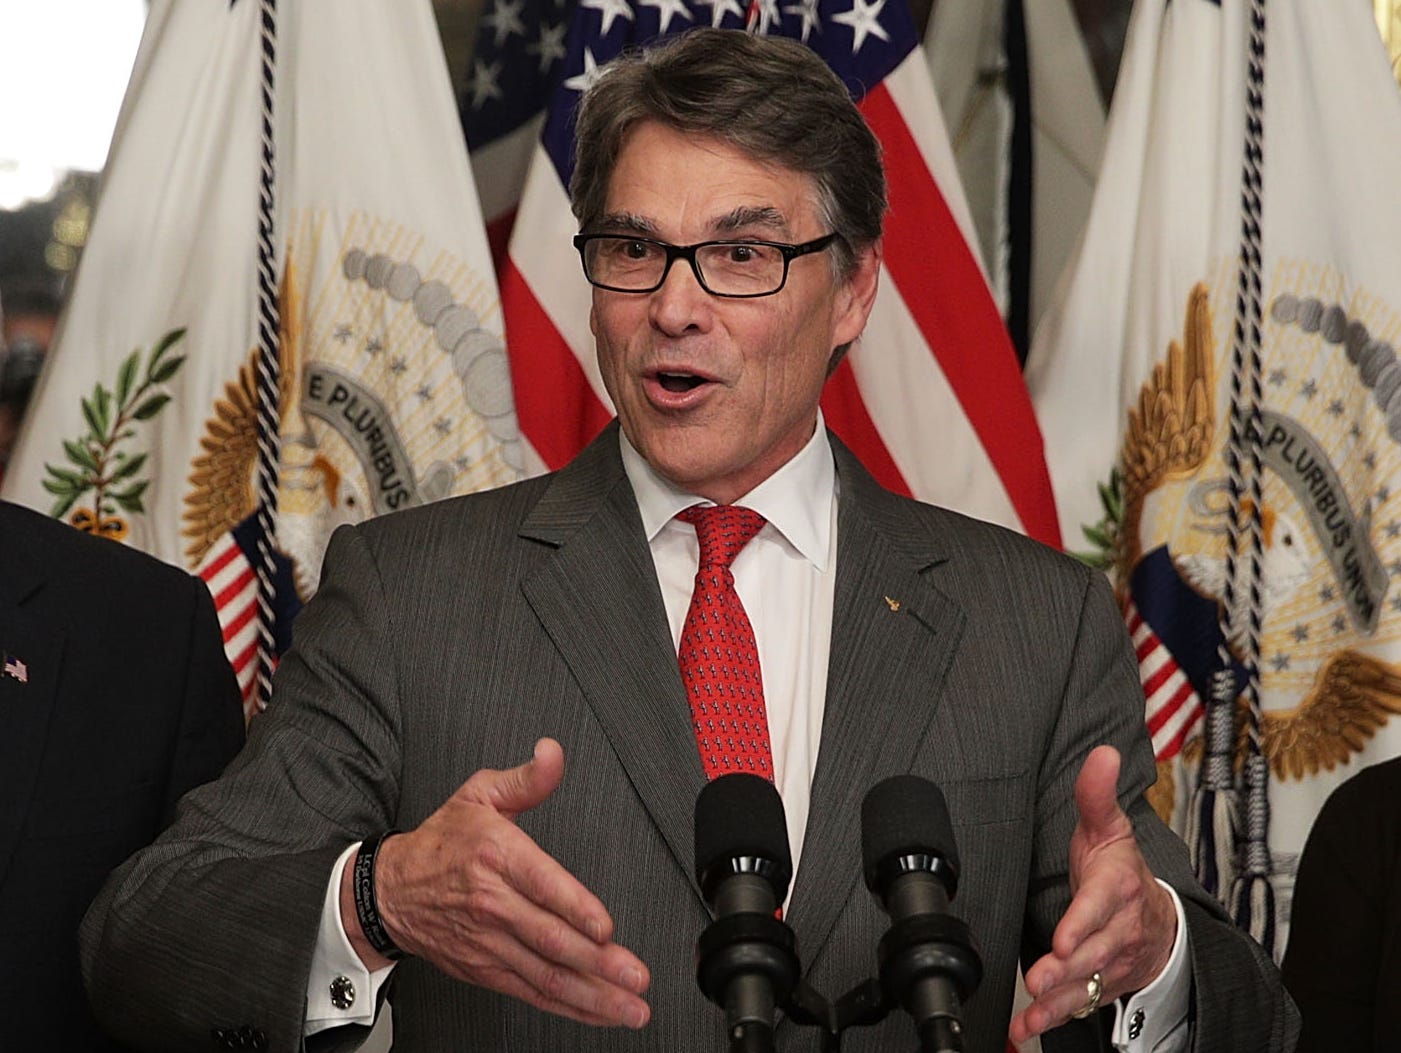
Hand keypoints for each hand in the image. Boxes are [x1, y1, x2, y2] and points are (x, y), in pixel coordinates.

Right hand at [341, 737, 650, 1028]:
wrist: (389, 891)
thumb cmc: (440, 842)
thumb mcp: (479, 794)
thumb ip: (526, 780)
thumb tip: (552, 754)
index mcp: (497, 856)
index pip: (541, 885)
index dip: (576, 909)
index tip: (606, 928)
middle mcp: (494, 904)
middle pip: (551, 938)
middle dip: (599, 963)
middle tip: (636, 975)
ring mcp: (491, 942)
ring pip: (547, 974)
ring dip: (593, 995)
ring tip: (631, 1007)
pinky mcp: (487, 969)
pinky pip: (532, 991)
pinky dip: (568, 1006)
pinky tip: (598, 1011)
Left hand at [1009, 745, 1176, 1042]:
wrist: (1158, 920)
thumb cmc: (1122, 870)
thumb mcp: (1110, 828)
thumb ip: (1096, 794)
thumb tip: (1103, 754)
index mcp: (1118, 888)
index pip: (1100, 906)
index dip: (1083, 924)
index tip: (1064, 939)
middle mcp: (1118, 930)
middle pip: (1094, 953)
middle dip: (1067, 969)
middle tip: (1039, 978)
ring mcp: (1112, 962)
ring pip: (1087, 985)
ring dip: (1057, 1002)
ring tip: (1030, 1012)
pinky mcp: (1101, 985)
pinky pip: (1078, 1005)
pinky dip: (1051, 1020)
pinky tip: (1025, 1030)